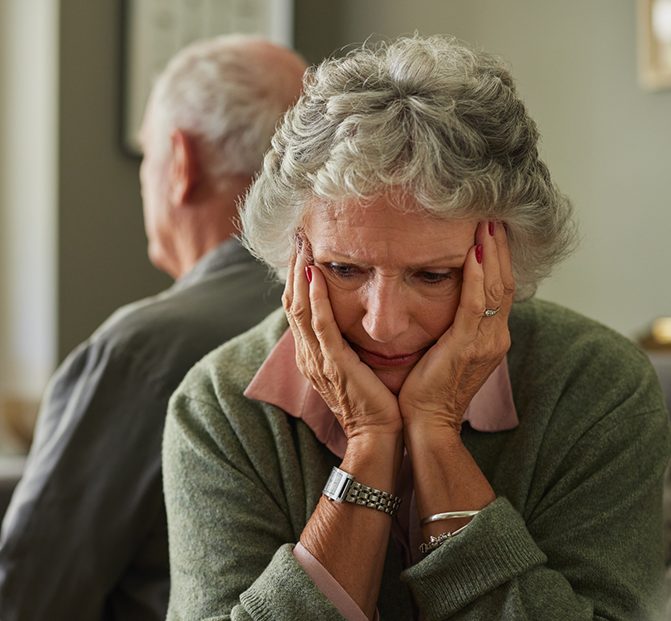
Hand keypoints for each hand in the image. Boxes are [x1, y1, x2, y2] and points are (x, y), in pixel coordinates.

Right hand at [283, 235, 402, 440]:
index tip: (303, 246)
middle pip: (291, 302)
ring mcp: (318, 359)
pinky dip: (315, 299)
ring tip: (301, 244)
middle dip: (293, 267)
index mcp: (313, 354)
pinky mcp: (333, 364)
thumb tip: (358, 315)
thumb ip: (350, 341)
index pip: (297, 306)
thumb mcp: (357, 365)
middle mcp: (309, 354)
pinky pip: (319, 326)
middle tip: (297, 234)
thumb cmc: (376, 402)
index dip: (296, 275)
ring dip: (298, 274)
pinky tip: (315, 275)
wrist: (380, 435)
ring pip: (299, 309)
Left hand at [398, 221, 513, 433]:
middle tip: (494, 215)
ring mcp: (485, 342)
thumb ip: (452, 324)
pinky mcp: (467, 347)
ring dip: (491, 253)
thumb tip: (443, 296)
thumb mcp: (446, 349)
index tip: (492, 229)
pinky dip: (477, 277)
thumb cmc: (427, 388)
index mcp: (491, 337)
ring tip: (486, 223)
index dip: (499, 257)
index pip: (500, 288)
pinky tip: (473, 253)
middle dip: (499, 247)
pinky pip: (476, 305)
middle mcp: (495, 337)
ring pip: (496, 288)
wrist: (427, 423)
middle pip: (504, 282)